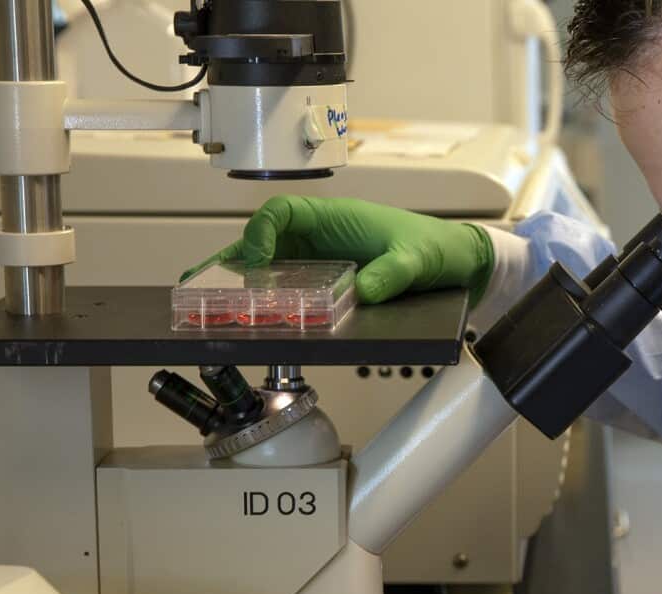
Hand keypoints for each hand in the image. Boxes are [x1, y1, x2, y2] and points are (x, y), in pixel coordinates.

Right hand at [183, 196, 495, 304]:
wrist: (455, 262)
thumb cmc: (434, 247)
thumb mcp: (416, 261)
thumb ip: (394, 272)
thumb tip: (367, 290)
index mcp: (335, 218)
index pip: (282, 212)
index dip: (261, 232)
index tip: (255, 261)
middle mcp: (322, 235)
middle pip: (265, 239)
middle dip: (235, 260)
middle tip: (206, 287)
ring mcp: (322, 257)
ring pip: (271, 263)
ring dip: (244, 279)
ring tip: (209, 301)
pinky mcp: (328, 277)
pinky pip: (289, 283)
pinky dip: (267, 295)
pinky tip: (248, 313)